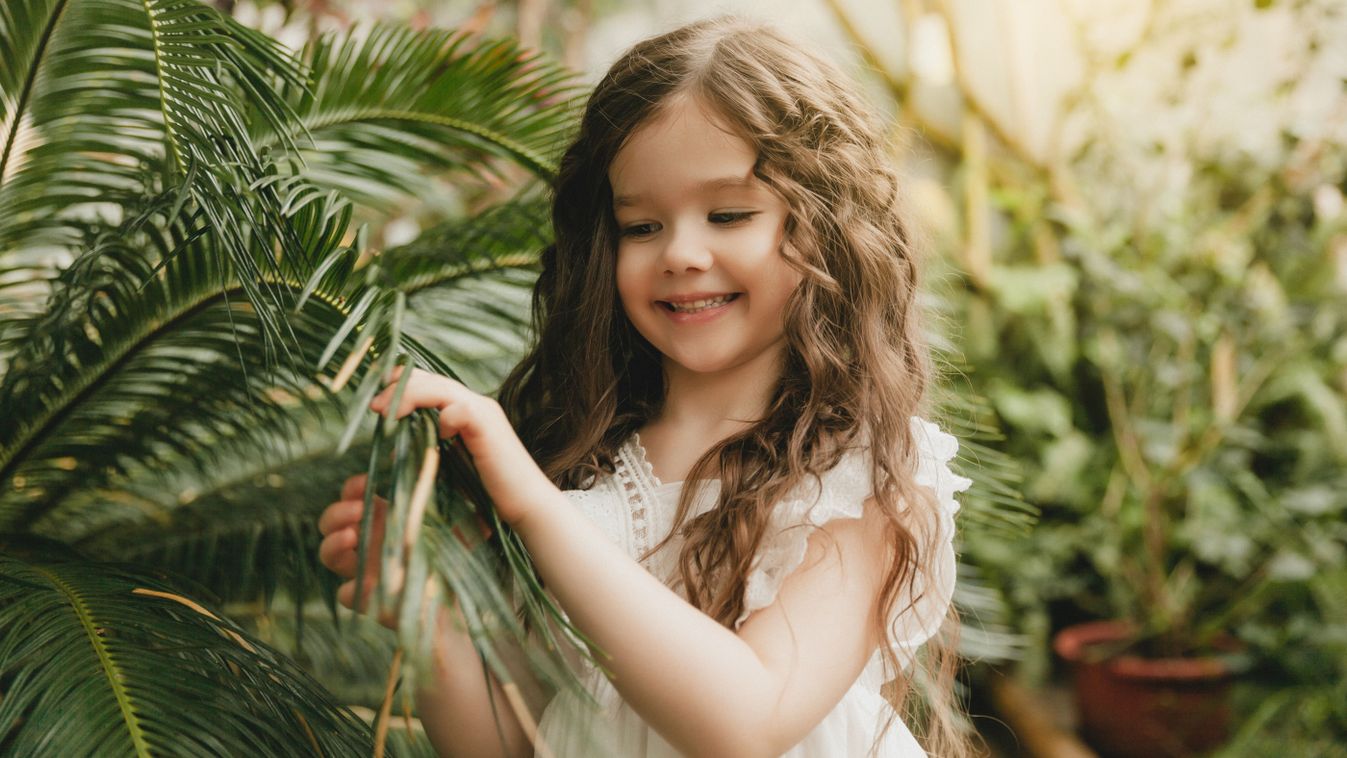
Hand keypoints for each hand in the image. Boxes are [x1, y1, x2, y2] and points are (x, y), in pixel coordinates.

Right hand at [318, 473, 486, 636]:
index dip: (352, 487)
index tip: (367, 482)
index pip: (353, 496)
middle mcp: (370, 543)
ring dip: (333, 542)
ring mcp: (366, 570)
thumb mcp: (452, 514)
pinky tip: (366, 584)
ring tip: (352, 535)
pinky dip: (351, 590)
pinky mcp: (370, 600)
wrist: (464, 595)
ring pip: (329, 556)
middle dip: (337, 513)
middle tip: (358, 510)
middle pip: (330, 523)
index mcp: (383, 519)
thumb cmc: (456, 551)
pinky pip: (346, 595)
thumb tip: (425, 455)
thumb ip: (436, 488)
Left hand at [368, 366, 555, 526]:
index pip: (430, 383)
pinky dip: (444, 417)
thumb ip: (430, 450)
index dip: (401, 384)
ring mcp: (484, 413)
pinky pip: (460, 409)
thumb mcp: (450, 465)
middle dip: (397, 387)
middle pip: (431, 379)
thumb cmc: (488, 492)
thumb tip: (395, 450)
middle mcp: (475, 404)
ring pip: (441, 388)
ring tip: (386, 412)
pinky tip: (438, 434)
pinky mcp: (489, 426)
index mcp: (465, 411)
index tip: (375, 401)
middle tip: (373, 405)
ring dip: (409, 396)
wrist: (526, 505)